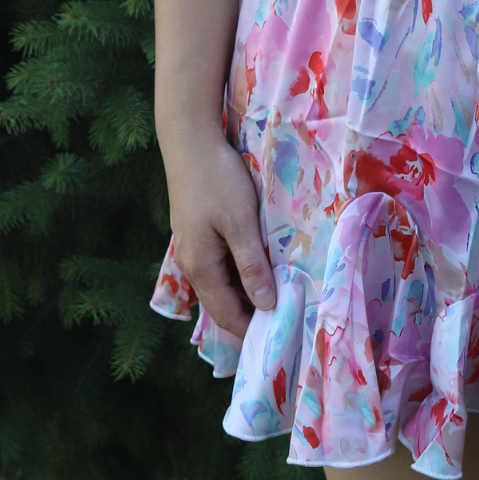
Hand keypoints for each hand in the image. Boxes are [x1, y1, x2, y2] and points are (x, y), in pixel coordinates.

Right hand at [161, 126, 275, 337]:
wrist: (190, 141)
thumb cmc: (217, 179)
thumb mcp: (240, 222)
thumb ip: (252, 265)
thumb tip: (265, 305)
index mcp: (201, 268)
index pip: (228, 316)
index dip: (254, 331)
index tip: (284, 338)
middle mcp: (193, 265)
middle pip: (224, 305)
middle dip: (253, 316)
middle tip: (289, 320)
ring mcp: (193, 249)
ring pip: (223, 286)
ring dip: (248, 294)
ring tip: (282, 296)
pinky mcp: (198, 234)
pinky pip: (221, 267)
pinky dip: (241, 274)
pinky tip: (262, 267)